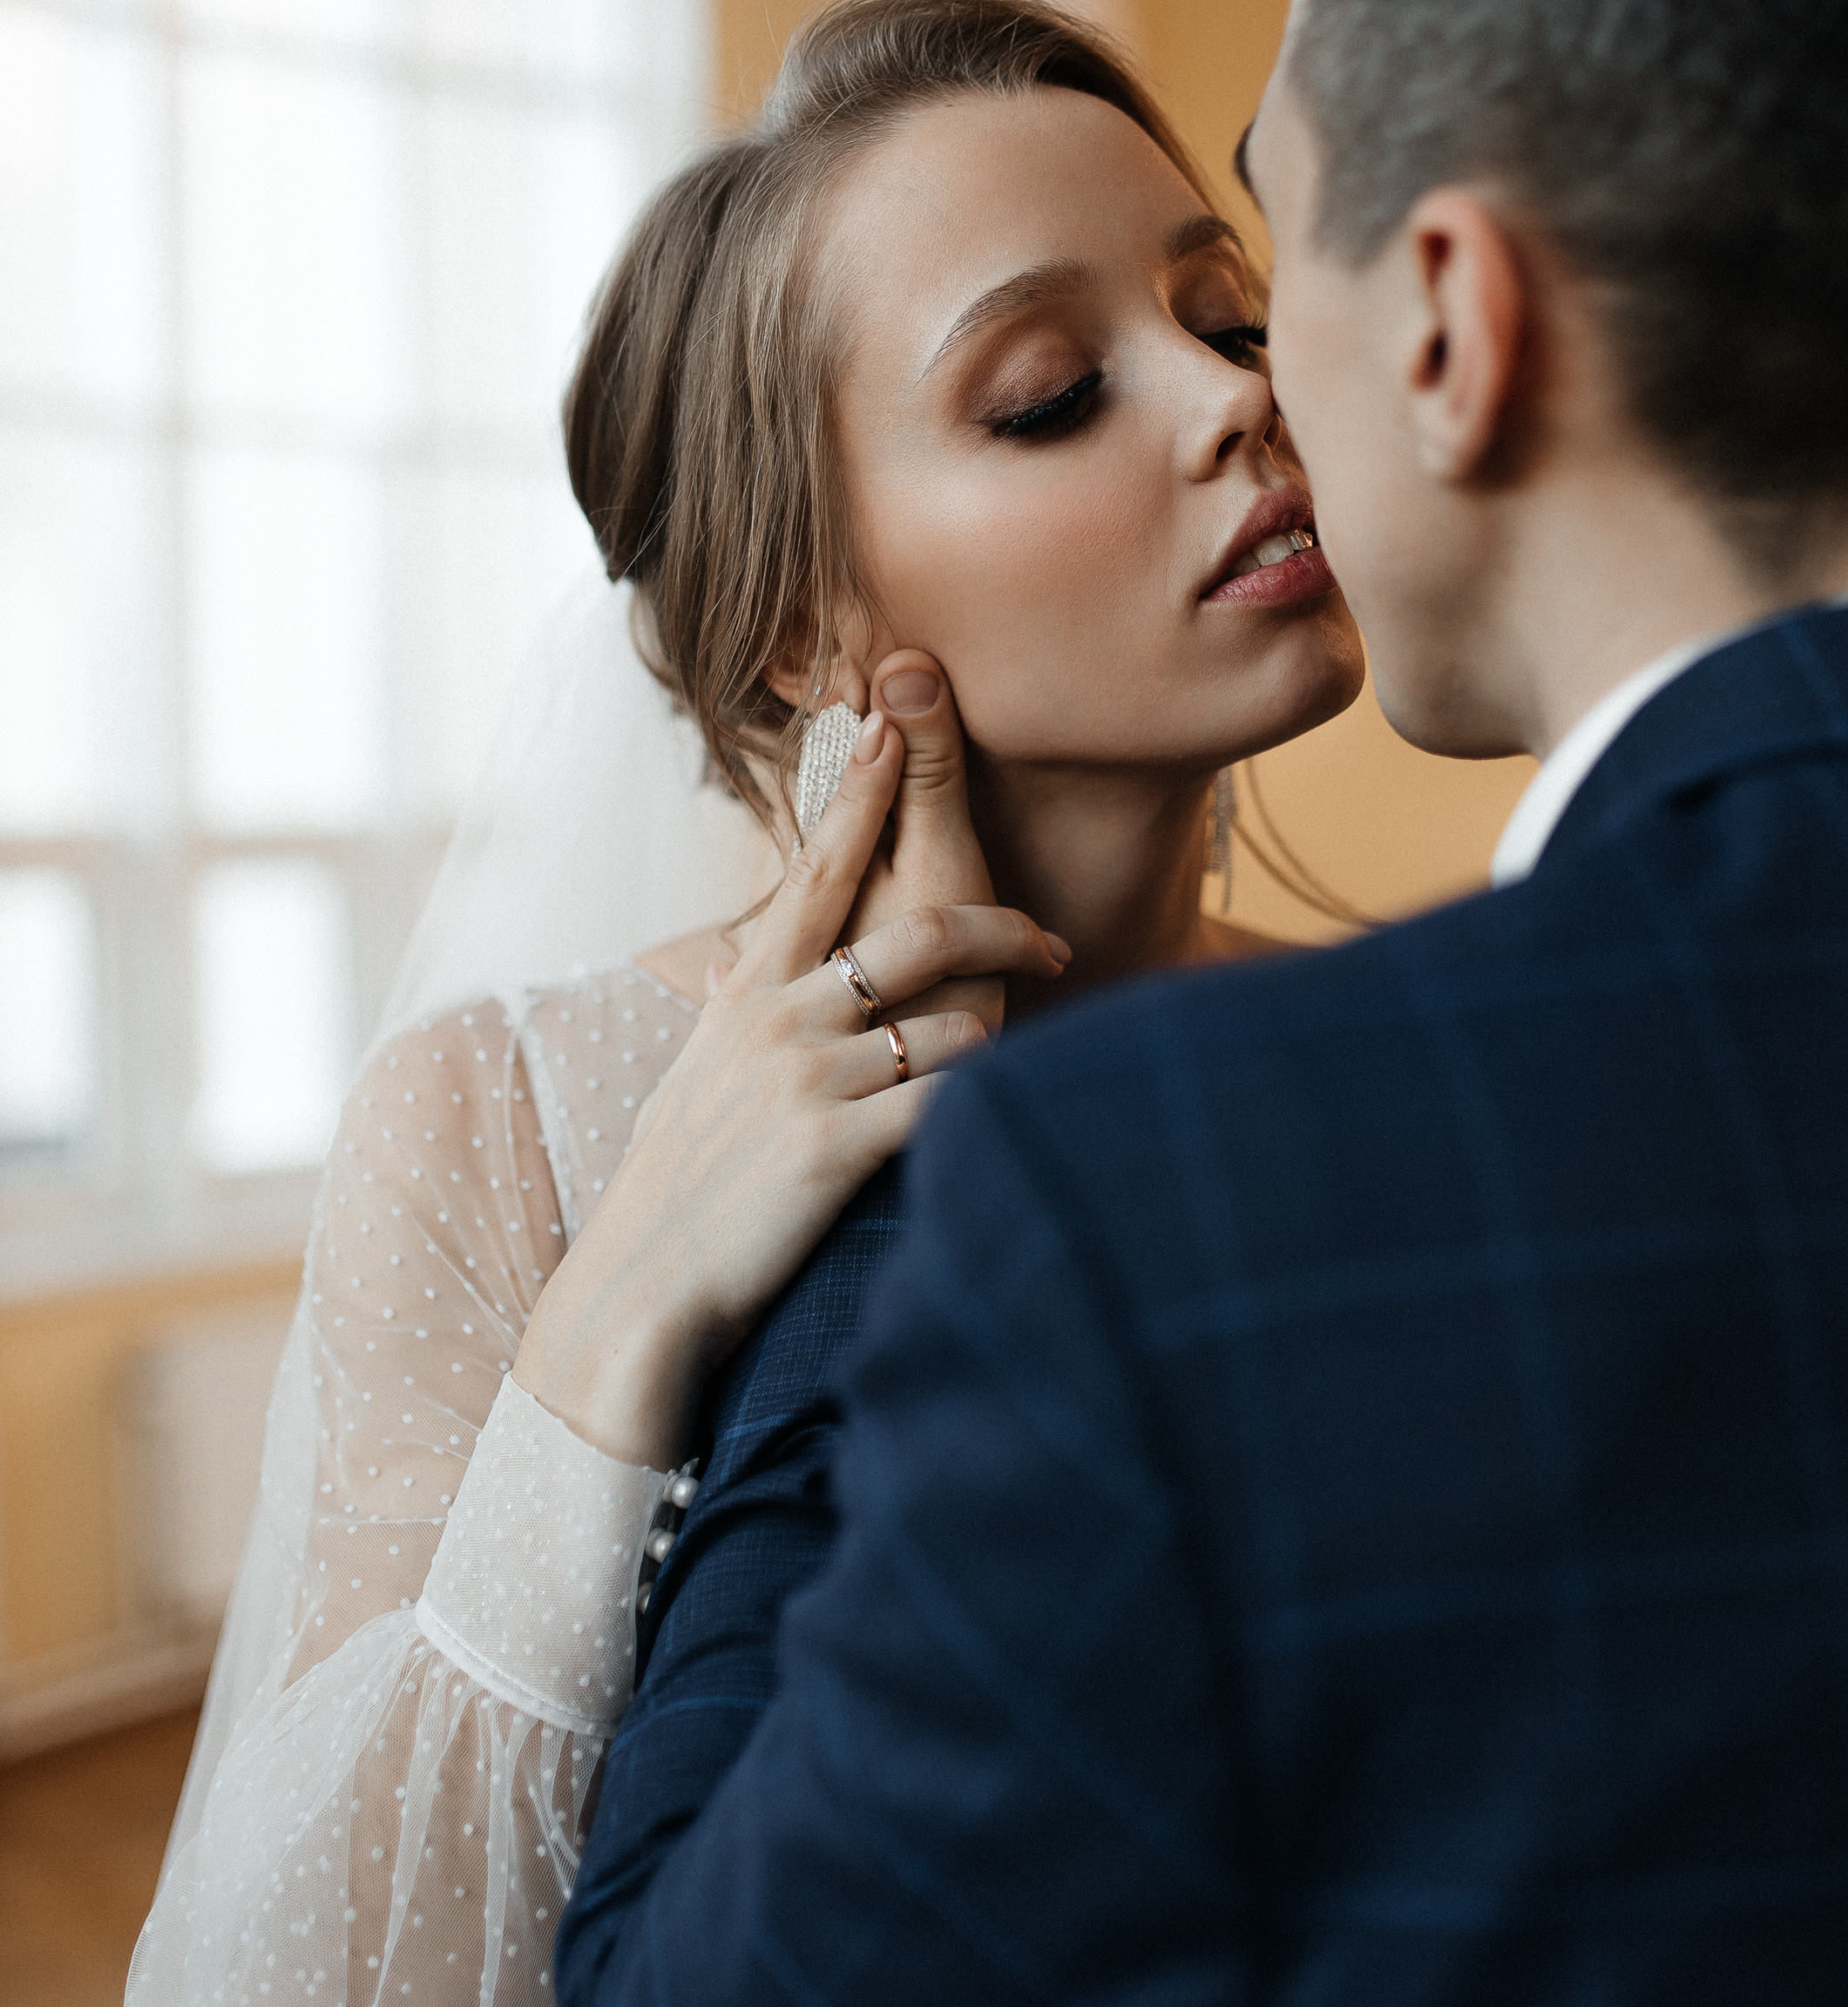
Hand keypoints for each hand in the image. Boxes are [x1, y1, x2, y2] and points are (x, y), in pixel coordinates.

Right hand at [510, 705, 1067, 1466]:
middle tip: (1049, 940)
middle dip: (998, 922)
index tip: (894, 723)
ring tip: (1012, 1064)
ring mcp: (811, 1079)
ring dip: (997, 1039)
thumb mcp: (700, 1074)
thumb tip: (745, 971)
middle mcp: (780, 1018)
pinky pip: (948, 1103)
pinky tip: (1008, 1114)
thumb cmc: (677, 1184)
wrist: (641, 1283)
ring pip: (952, 1022)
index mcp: (749, 991)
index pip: (816, 868)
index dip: (861, 793)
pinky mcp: (839, 1147)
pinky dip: (988, 1103)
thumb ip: (740, 1013)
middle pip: (915, 929)